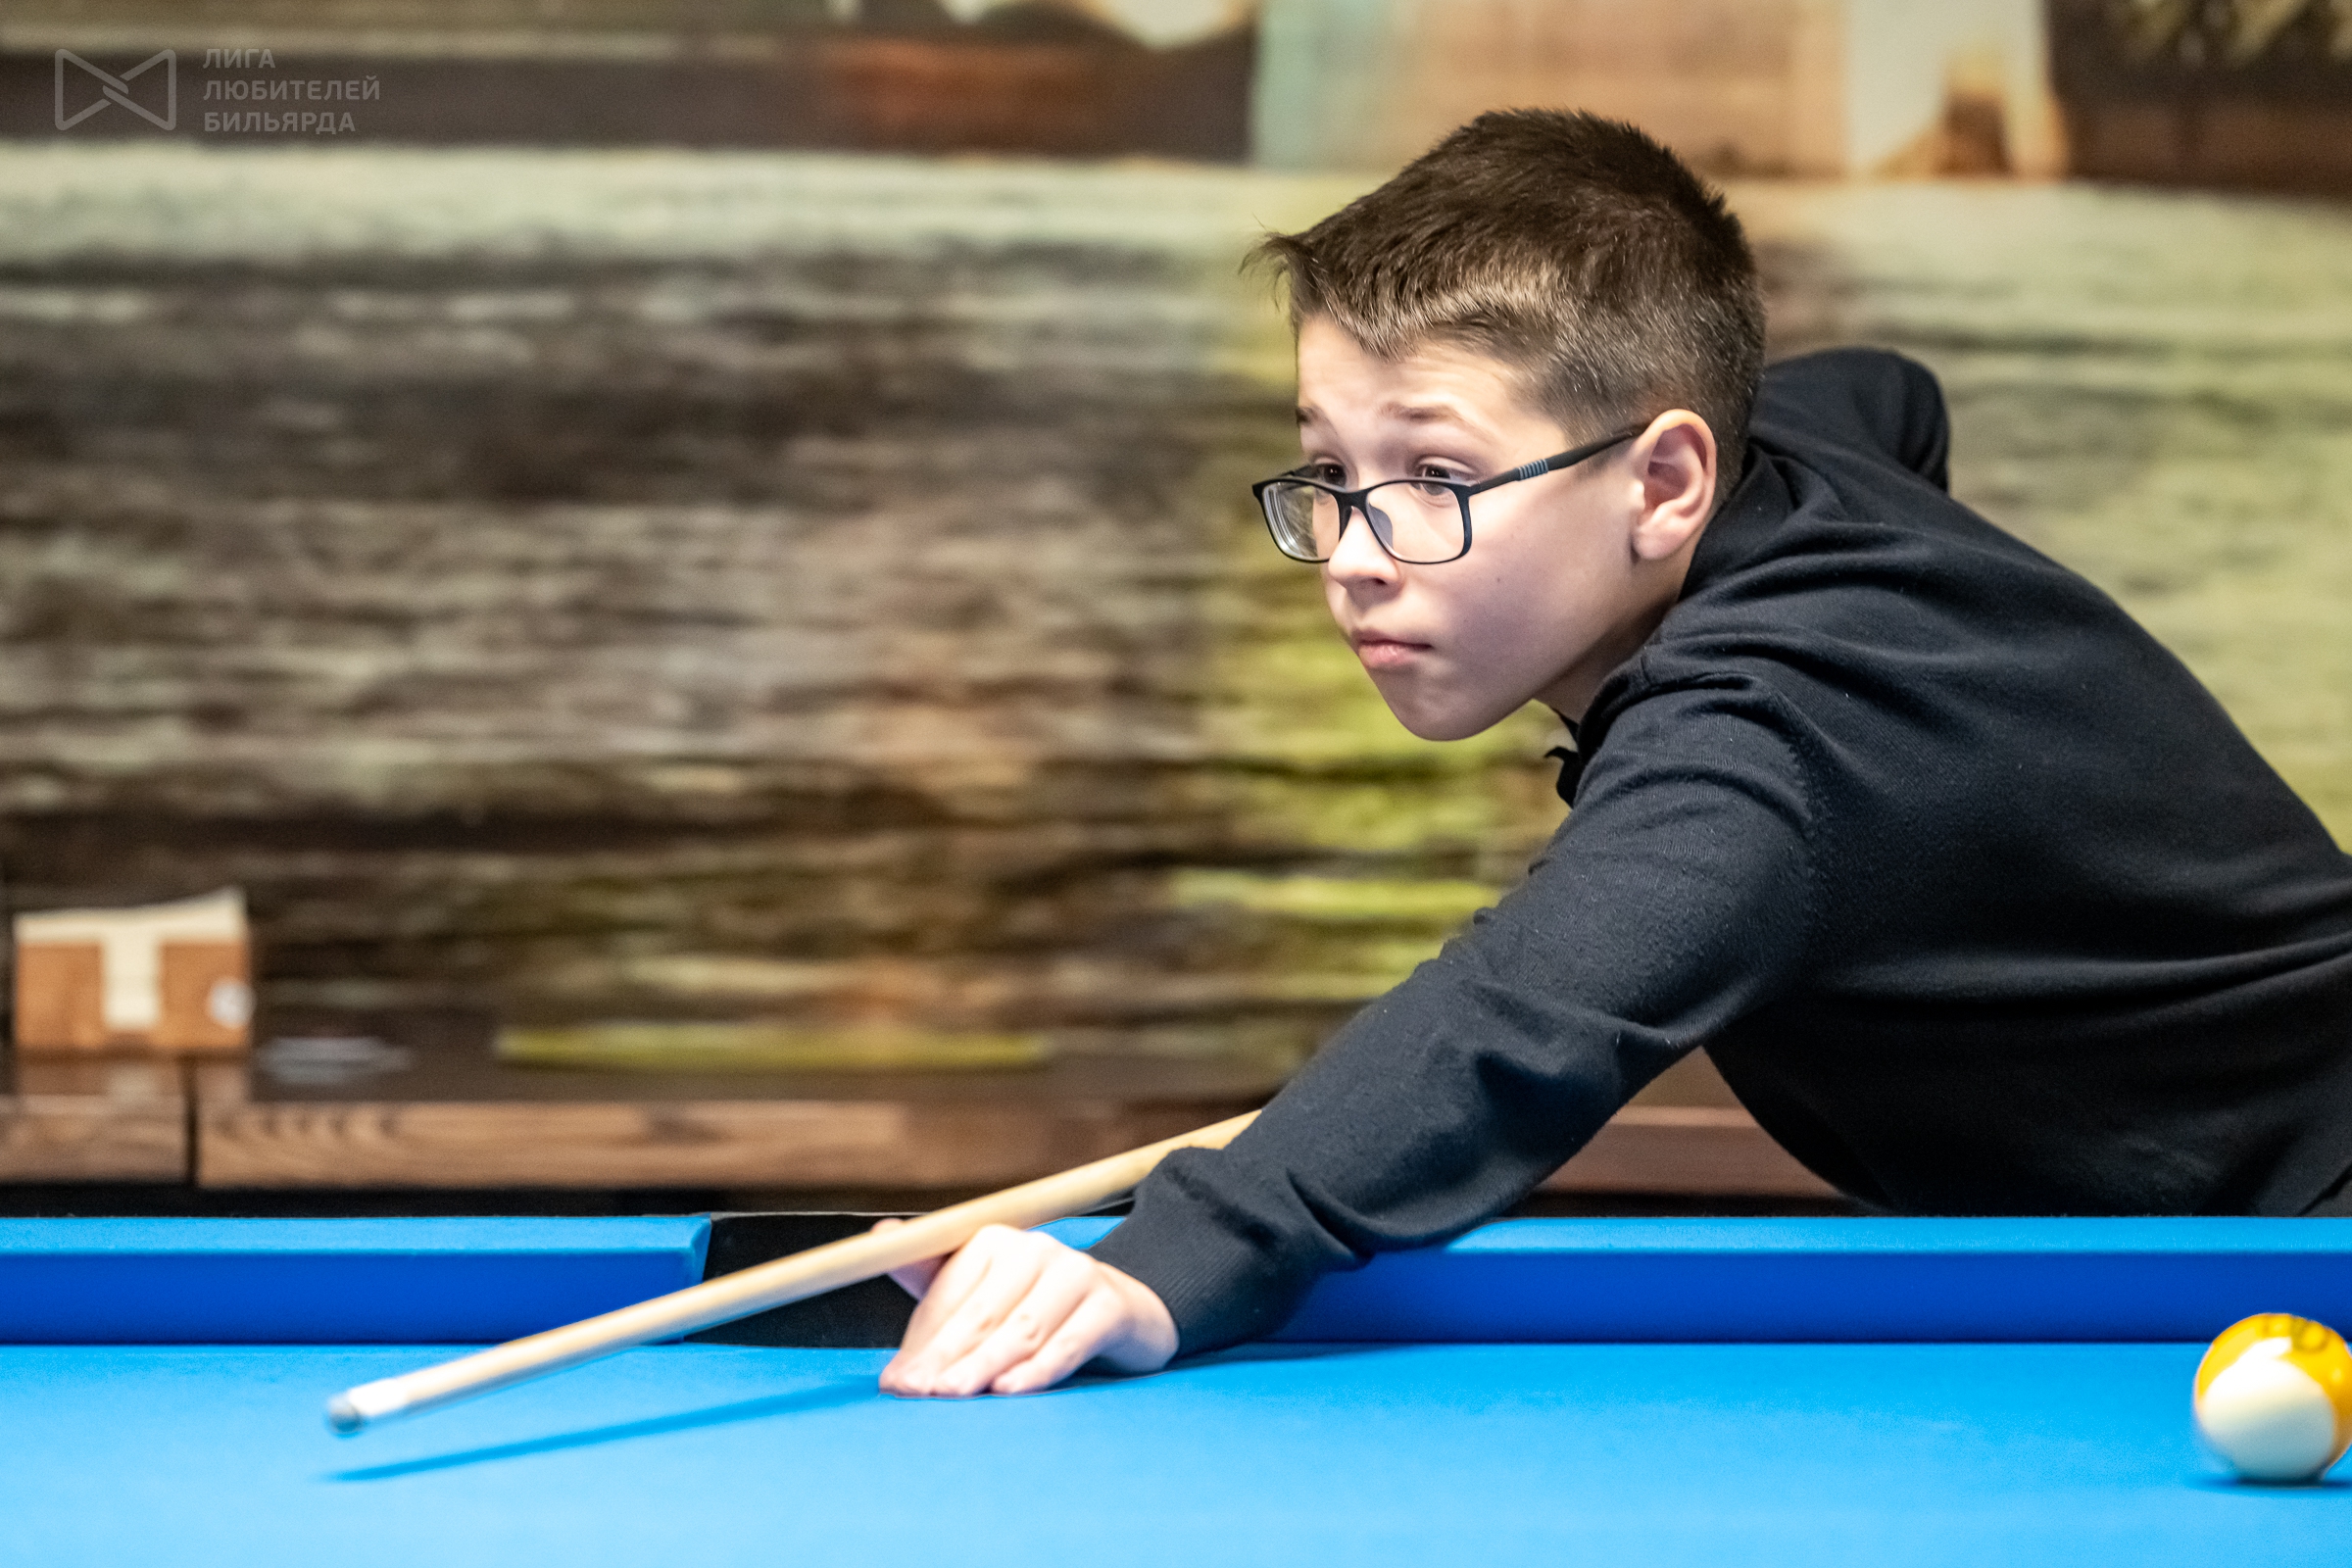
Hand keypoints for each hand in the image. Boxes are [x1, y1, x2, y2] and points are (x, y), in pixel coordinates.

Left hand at [873, 1220, 1176, 1396]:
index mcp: (992, 1241)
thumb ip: (931, 1296)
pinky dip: (1038, 1368)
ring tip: (952, 1395)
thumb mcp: (981, 1296)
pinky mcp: (1110, 1305)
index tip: (897, 1382)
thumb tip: (879, 1279)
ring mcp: (1075, 1274)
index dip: (922, 1341)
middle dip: (944, 1357)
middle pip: (982, 1313)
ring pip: (1021, 1329)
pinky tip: (1010, 1390)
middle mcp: (1034, 1249)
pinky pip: (1069, 1342)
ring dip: (983, 1365)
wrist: (1121, 1310)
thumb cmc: (1033, 1308)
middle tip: (916, 1393)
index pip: (950, 1295)